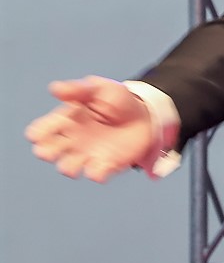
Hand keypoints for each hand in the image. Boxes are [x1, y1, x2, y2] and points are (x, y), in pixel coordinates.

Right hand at [25, 76, 155, 181]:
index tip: (45, 131)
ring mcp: (87, 154)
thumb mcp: (100, 88)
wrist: (146, 114)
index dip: (37, 134)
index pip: (39, 131)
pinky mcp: (106, 164)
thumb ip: (78, 89)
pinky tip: (104, 163)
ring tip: (80, 158)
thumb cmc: (118, 99)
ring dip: (69, 167)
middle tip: (56, 148)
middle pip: (46, 152)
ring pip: (67, 168)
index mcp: (65, 120)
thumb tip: (54, 88)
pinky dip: (96, 172)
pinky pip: (95, 175)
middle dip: (46, 152)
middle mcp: (71, 140)